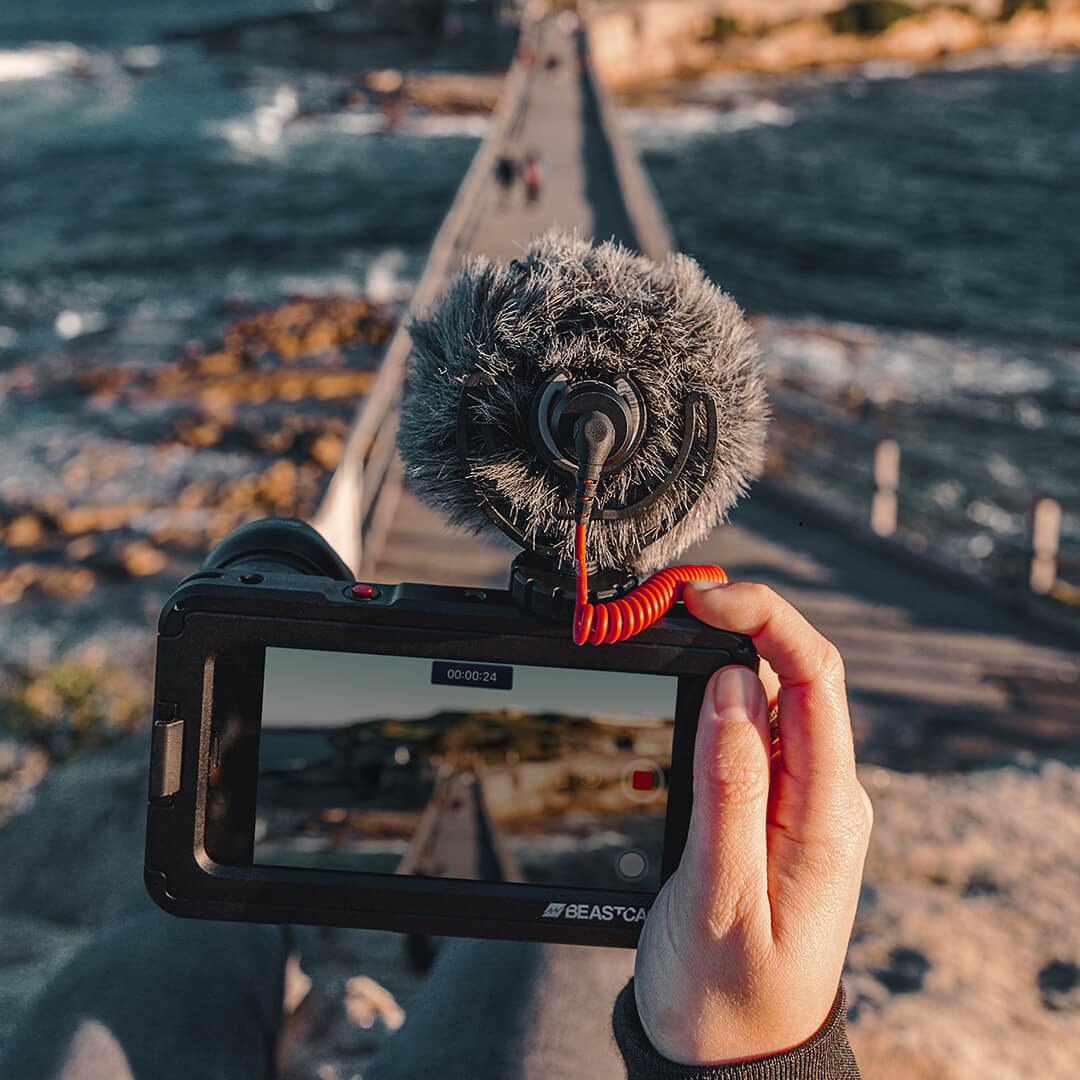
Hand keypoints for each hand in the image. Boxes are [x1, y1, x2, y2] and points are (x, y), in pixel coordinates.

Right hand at [634, 581, 872, 1064]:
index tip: (698, 598)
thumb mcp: (721, 896)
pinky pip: (741, 734)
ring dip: (713, 660)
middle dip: (732, 625)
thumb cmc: (729, 995)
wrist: (728, 1054)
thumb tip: (732, 683)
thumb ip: (732, 788)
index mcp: (825, 812)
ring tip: (656, 646)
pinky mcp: (763, 807)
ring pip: (761, 697)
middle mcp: (820, 793)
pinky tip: (670, 702)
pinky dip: (704, 701)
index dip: (763, 618)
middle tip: (660, 611)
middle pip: (791, 672)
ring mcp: (794, 798)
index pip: (813, 679)